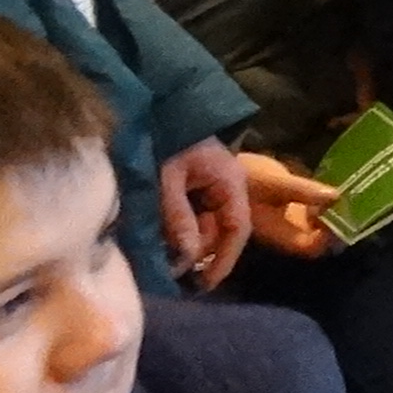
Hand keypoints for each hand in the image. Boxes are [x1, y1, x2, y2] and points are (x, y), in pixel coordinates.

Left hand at [157, 137, 254, 287]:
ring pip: (204, 226)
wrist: (154, 108)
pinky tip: (159, 234)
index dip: (224, 259)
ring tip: (155, 248)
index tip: (205, 285)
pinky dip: (177, 229)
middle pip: (219, 231)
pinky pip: (193, 217)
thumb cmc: (163, 139)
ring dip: (183, 240)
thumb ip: (177, 218)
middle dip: (195, 250)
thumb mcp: (166, 180)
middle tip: (164, 264)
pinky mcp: (196, 188)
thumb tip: (187, 259)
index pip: (238, 227)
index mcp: (230, 181)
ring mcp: (212, 187)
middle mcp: (227, 186)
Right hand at [239, 155, 343, 263]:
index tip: (341, 212)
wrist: (224, 171)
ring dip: (335, 216)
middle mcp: (286, 236)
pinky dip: (328, 208)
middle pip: (319, 242)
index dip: (330, 235)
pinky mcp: (291, 214)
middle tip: (353, 203)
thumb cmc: (246, 178)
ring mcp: (289, 225)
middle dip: (339, 226)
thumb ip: (303, 191)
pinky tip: (336, 192)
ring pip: (319, 231)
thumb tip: (336, 197)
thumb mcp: (274, 182)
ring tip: (348, 196)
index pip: (312, 247)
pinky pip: (315, 218)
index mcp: (279, 234)